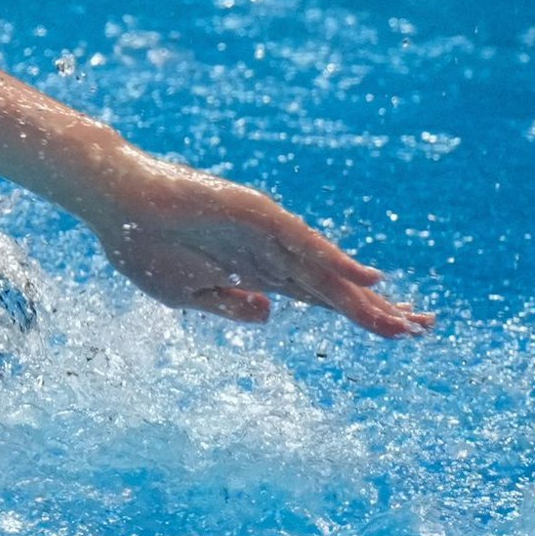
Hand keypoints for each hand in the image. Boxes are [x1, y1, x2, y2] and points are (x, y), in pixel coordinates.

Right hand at [86, 156, 434, 337]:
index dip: (357, 314)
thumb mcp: (186, 295)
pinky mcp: (256, 216)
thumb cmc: (141, 246)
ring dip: (364, 297)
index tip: (394, 332)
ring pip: (325, 271)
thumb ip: (230, 305)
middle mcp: (270, 253)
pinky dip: (335, 261)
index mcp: (255, 273)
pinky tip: (366, 278)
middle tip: (420, 329)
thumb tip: (272, 314)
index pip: (318, 297)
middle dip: (374, 310)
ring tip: (404, 320)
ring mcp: (266, 233)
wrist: (114, 203)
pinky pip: (303, 243)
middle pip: (333, 286)